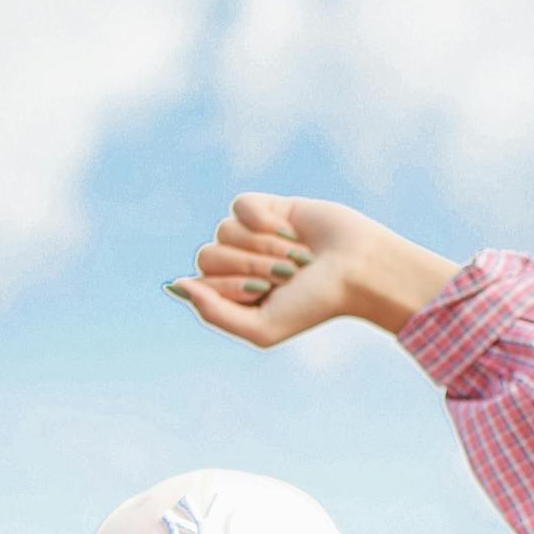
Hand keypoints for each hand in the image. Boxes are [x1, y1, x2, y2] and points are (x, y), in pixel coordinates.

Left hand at [167, 194, 461, 347]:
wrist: (356, 269)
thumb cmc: (313, 304)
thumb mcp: (262, 327)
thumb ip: (214, 313)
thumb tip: (176, 284)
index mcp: (229, 296)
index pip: (199, 282)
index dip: (232, 285)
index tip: (265, 292)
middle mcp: (234, 265)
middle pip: (208, 254)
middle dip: (249, 264)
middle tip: (285, 274)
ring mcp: (248, 236)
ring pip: (224, 229)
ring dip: (263, 245)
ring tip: (295, 255)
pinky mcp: (265, 208)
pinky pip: (240, 205)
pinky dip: (265, 219)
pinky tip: (290, 229)